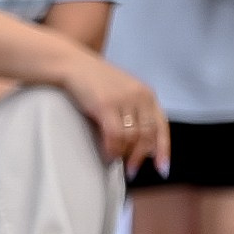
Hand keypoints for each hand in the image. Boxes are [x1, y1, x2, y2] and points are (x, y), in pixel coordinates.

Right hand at [59, 53, 170, 174]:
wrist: (70, 63)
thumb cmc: (91, 80)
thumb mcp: (120, 92)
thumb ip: (132, 111)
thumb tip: (136, 142)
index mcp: (146, 93)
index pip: (161, 126)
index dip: (163, 150)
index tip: (161, 168)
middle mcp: (140, 96)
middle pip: (148, 135)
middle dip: (140, 156)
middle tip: (131, 170)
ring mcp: (123, 100)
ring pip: (132, 137)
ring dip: (124, 154)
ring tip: (114, 160)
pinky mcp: (106, 105)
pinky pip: (115, 135)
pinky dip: (112, 149)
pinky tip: (107, 154)